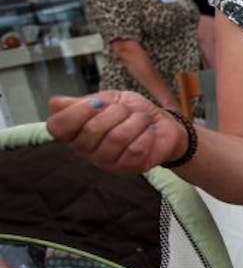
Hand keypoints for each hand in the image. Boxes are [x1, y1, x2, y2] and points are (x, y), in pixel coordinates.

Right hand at [46, 91, 184, 175]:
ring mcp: (106, 162)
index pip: (57, 126)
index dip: (77, 111)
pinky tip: (149, 132)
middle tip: (127, 110)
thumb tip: (54, 103)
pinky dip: (146, 134)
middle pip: (92, 129)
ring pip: (117, 137)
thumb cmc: (131, 112)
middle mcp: (85, 150)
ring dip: (135, 121)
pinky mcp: (128, 168)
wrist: (163, 125)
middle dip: (116, 111)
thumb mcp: (108, 99)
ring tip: (142, 119)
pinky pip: (135, 149)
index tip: (97, 103)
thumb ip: (84, 102)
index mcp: (74, 132)